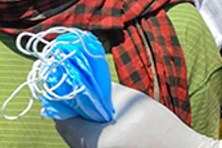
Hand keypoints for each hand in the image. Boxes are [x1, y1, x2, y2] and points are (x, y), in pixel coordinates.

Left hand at [55, 83, 221, 147]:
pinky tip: (101, 120)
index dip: (60, 100)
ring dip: (79, 122)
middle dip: (70, 110)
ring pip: (76, 140)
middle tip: (77, 92)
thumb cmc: (161, 127)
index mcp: (95, 141)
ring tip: (91, 104)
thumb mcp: (131, 101)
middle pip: (67, 131)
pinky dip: (89, 132)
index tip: (64, 85)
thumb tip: (86, 80)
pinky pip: (88, 145)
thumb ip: (104, 90)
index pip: (63, 119)